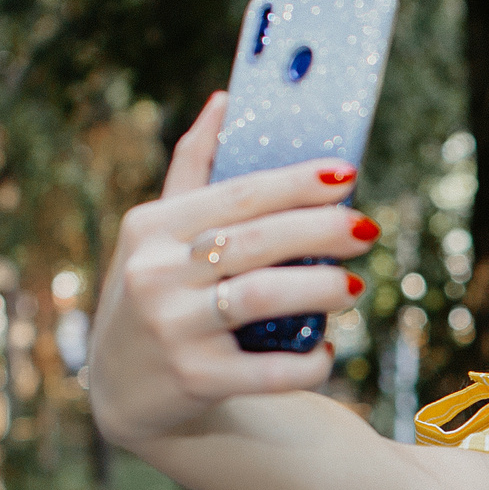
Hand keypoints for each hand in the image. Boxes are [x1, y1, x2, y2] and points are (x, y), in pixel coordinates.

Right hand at [87, 91, 380, 447]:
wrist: (120, 390)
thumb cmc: (156, 293)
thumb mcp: (157, 232)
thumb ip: (193, 168)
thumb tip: (226, 99)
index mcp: (151, 227)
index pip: (237, 194)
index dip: (297, 183)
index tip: (347, 176)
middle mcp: (155, 274)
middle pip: (256, 241)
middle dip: (321, 231)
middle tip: (367, 229)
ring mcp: (173, 329)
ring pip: (262, 297)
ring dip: (319, 289)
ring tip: (355, 287)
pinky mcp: (195, 380)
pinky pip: (269, 370)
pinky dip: (307, 361)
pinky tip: (326, 352)